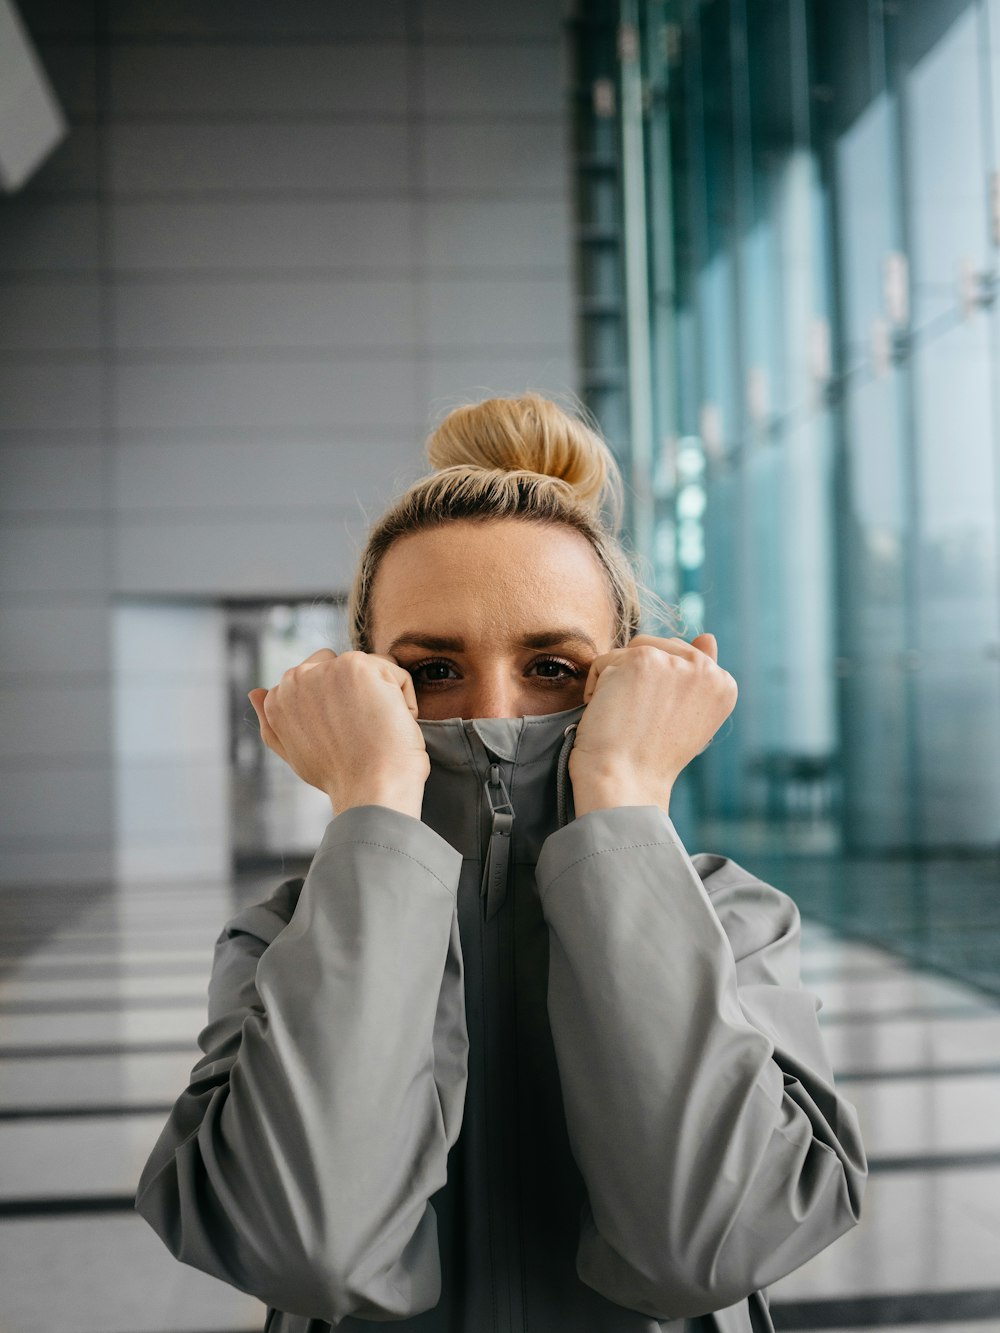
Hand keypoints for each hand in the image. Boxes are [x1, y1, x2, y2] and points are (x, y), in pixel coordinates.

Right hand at [247, 649, 429, 818]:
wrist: (370, 790)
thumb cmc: (339, 778)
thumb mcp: (293, 752)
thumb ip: (272, 721)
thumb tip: (255, 692)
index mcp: (277, 699)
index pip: (319, 681)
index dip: (342, 708)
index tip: (346, 737)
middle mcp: (294, 679)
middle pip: (343, 667)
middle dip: (359, 693)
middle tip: (362, 733)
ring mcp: (325, 670)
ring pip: (373, 669)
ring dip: (383, 697)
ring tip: (376, 731)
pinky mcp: (357, 666)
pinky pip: (397, 674)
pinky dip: (405, 700)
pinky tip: (392, 727)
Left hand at [568, 633, 737, 815]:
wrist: (627, 782)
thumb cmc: (652, 758)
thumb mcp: (688, 716)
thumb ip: (699, 673)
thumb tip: (708, 636)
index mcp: (724, 685)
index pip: (681, 658)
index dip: (657, 689)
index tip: (658, 722)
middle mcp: (707, 669)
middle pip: (655, 648)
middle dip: (638, 681)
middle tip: (640, 722)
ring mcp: (675, 662)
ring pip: (628, 653)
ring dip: (616, 682)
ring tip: (626, 718)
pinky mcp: (642, 659)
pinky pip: (604, 660)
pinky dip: (595, 687)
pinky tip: (608, 715)